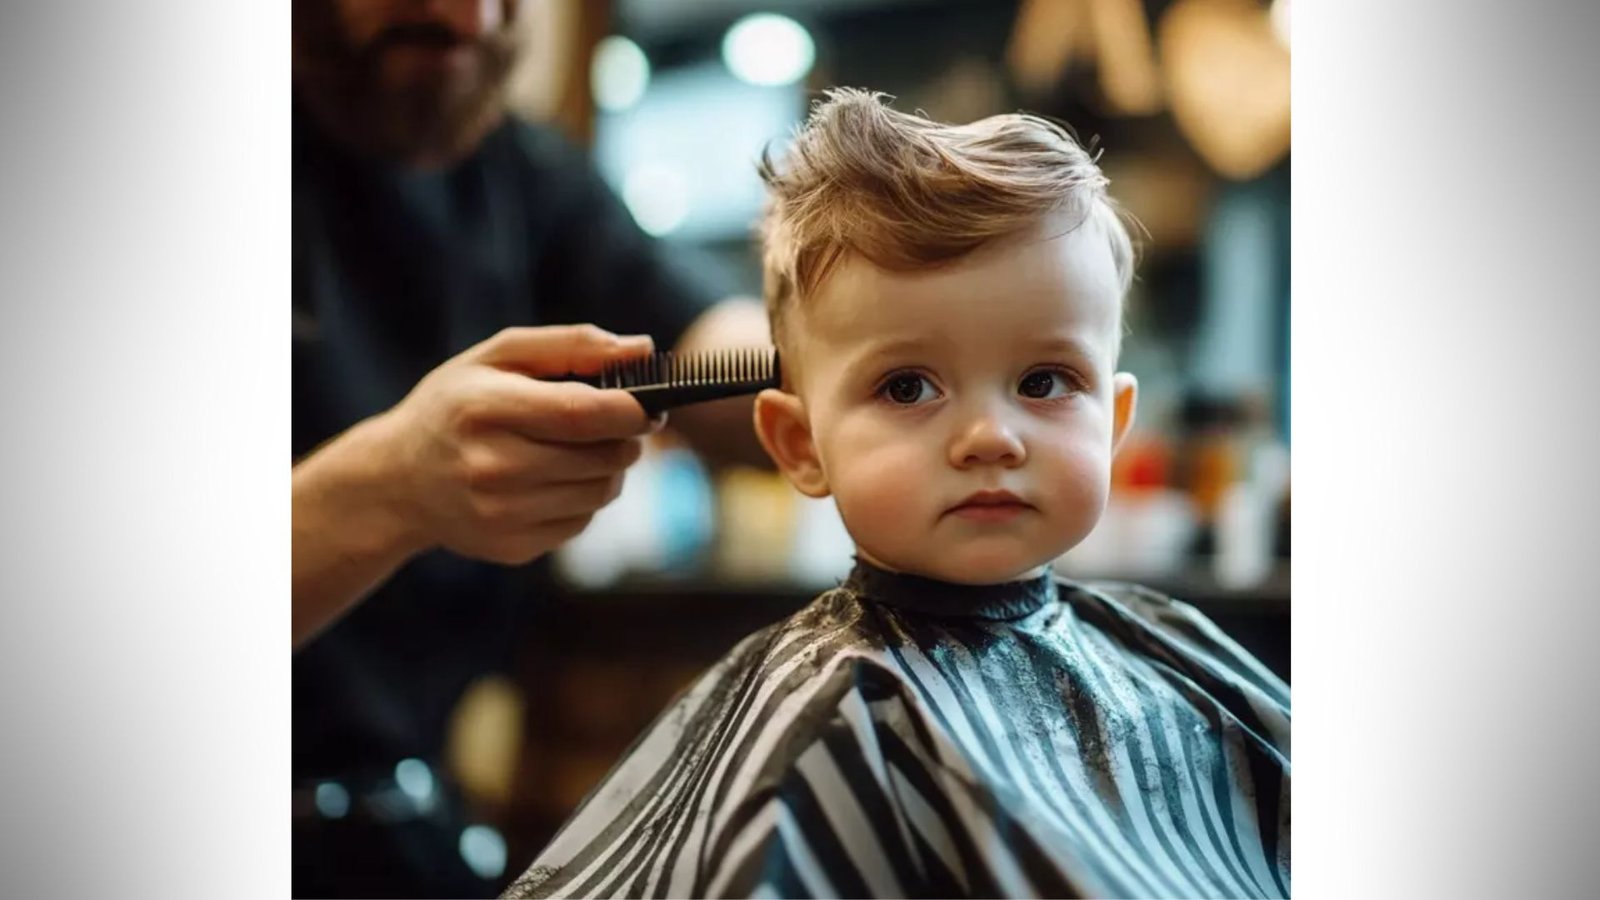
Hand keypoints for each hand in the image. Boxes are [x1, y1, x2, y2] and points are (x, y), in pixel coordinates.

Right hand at [365, 324, 659, 564]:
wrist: (398, 480)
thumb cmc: (456, 406)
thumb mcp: (498, 357)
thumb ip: (572, 345)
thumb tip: (643, 348)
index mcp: (485, 409)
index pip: (582, 413)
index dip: (630, 410)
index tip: (649, 404)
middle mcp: (491, 467)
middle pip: (602, 457)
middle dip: (627, 438)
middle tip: (620, 422)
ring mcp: (501, 514)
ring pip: (602, 492)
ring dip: (610, 468)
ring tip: (585, 448)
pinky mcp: (513, 547)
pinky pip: (582, 521)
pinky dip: (584, 498)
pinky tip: (557, 480)